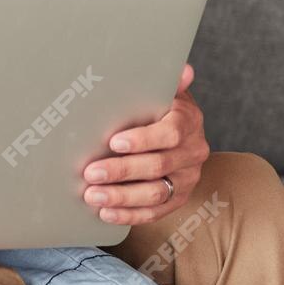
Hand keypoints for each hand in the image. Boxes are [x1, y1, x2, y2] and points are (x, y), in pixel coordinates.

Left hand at [82, 63, 209, 224]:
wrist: (181, 134)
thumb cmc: (159, 107)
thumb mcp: (163, 91)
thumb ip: (168, 81)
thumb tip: (183, 69)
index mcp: (189, 121)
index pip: (171, 132)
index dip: (143, 139)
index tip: (114, 142)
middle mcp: (193, 151)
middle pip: (158, 165)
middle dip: (121, 170)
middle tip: (90, 173)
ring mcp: (187, 178)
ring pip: (155, 192)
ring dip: (121, 196)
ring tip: (92, 196)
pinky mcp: (178, 198)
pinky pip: (155, 211)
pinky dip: (130, 214)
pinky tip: (106, 213)